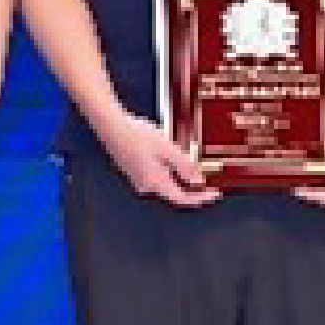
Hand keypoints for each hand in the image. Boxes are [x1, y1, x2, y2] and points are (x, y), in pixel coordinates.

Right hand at [102, 110, 217, 207]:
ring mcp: (139, 181)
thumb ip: (184, 167)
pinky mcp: (135, 173)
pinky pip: (158, 179)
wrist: (110, 126)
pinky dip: (170, 174)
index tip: (215, 193)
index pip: (183, 199)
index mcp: (155, 183)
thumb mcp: (167, 148)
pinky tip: (172, 161)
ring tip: (192, 168)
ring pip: (166, 185)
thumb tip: (198, 182)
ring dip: (181, 180)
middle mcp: (146, 187)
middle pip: (175, 194)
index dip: (202, 198)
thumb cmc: (136, 134)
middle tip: (208, 181)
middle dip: (193, 189)